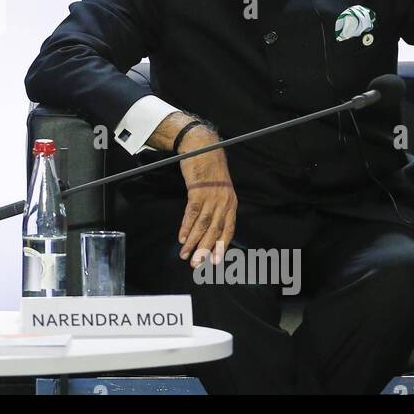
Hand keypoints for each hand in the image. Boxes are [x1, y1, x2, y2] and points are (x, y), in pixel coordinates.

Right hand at [149, 114, 236, 266]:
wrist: (202, 147)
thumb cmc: (209, 168)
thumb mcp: (219, 188)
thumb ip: (217, 205)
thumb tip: (210, 225)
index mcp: (231, 203)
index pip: (228, 230)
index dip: (221, 247)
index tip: (214, 261)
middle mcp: (224, 202)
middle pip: (214, 231)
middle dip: (205, 250)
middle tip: (196, 265)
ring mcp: (211, 197)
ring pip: (203, 225)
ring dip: (193, 242)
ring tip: (185, 255)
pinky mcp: (198, 191)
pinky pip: (192, 214)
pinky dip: (186, 228)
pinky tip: (181, 238)